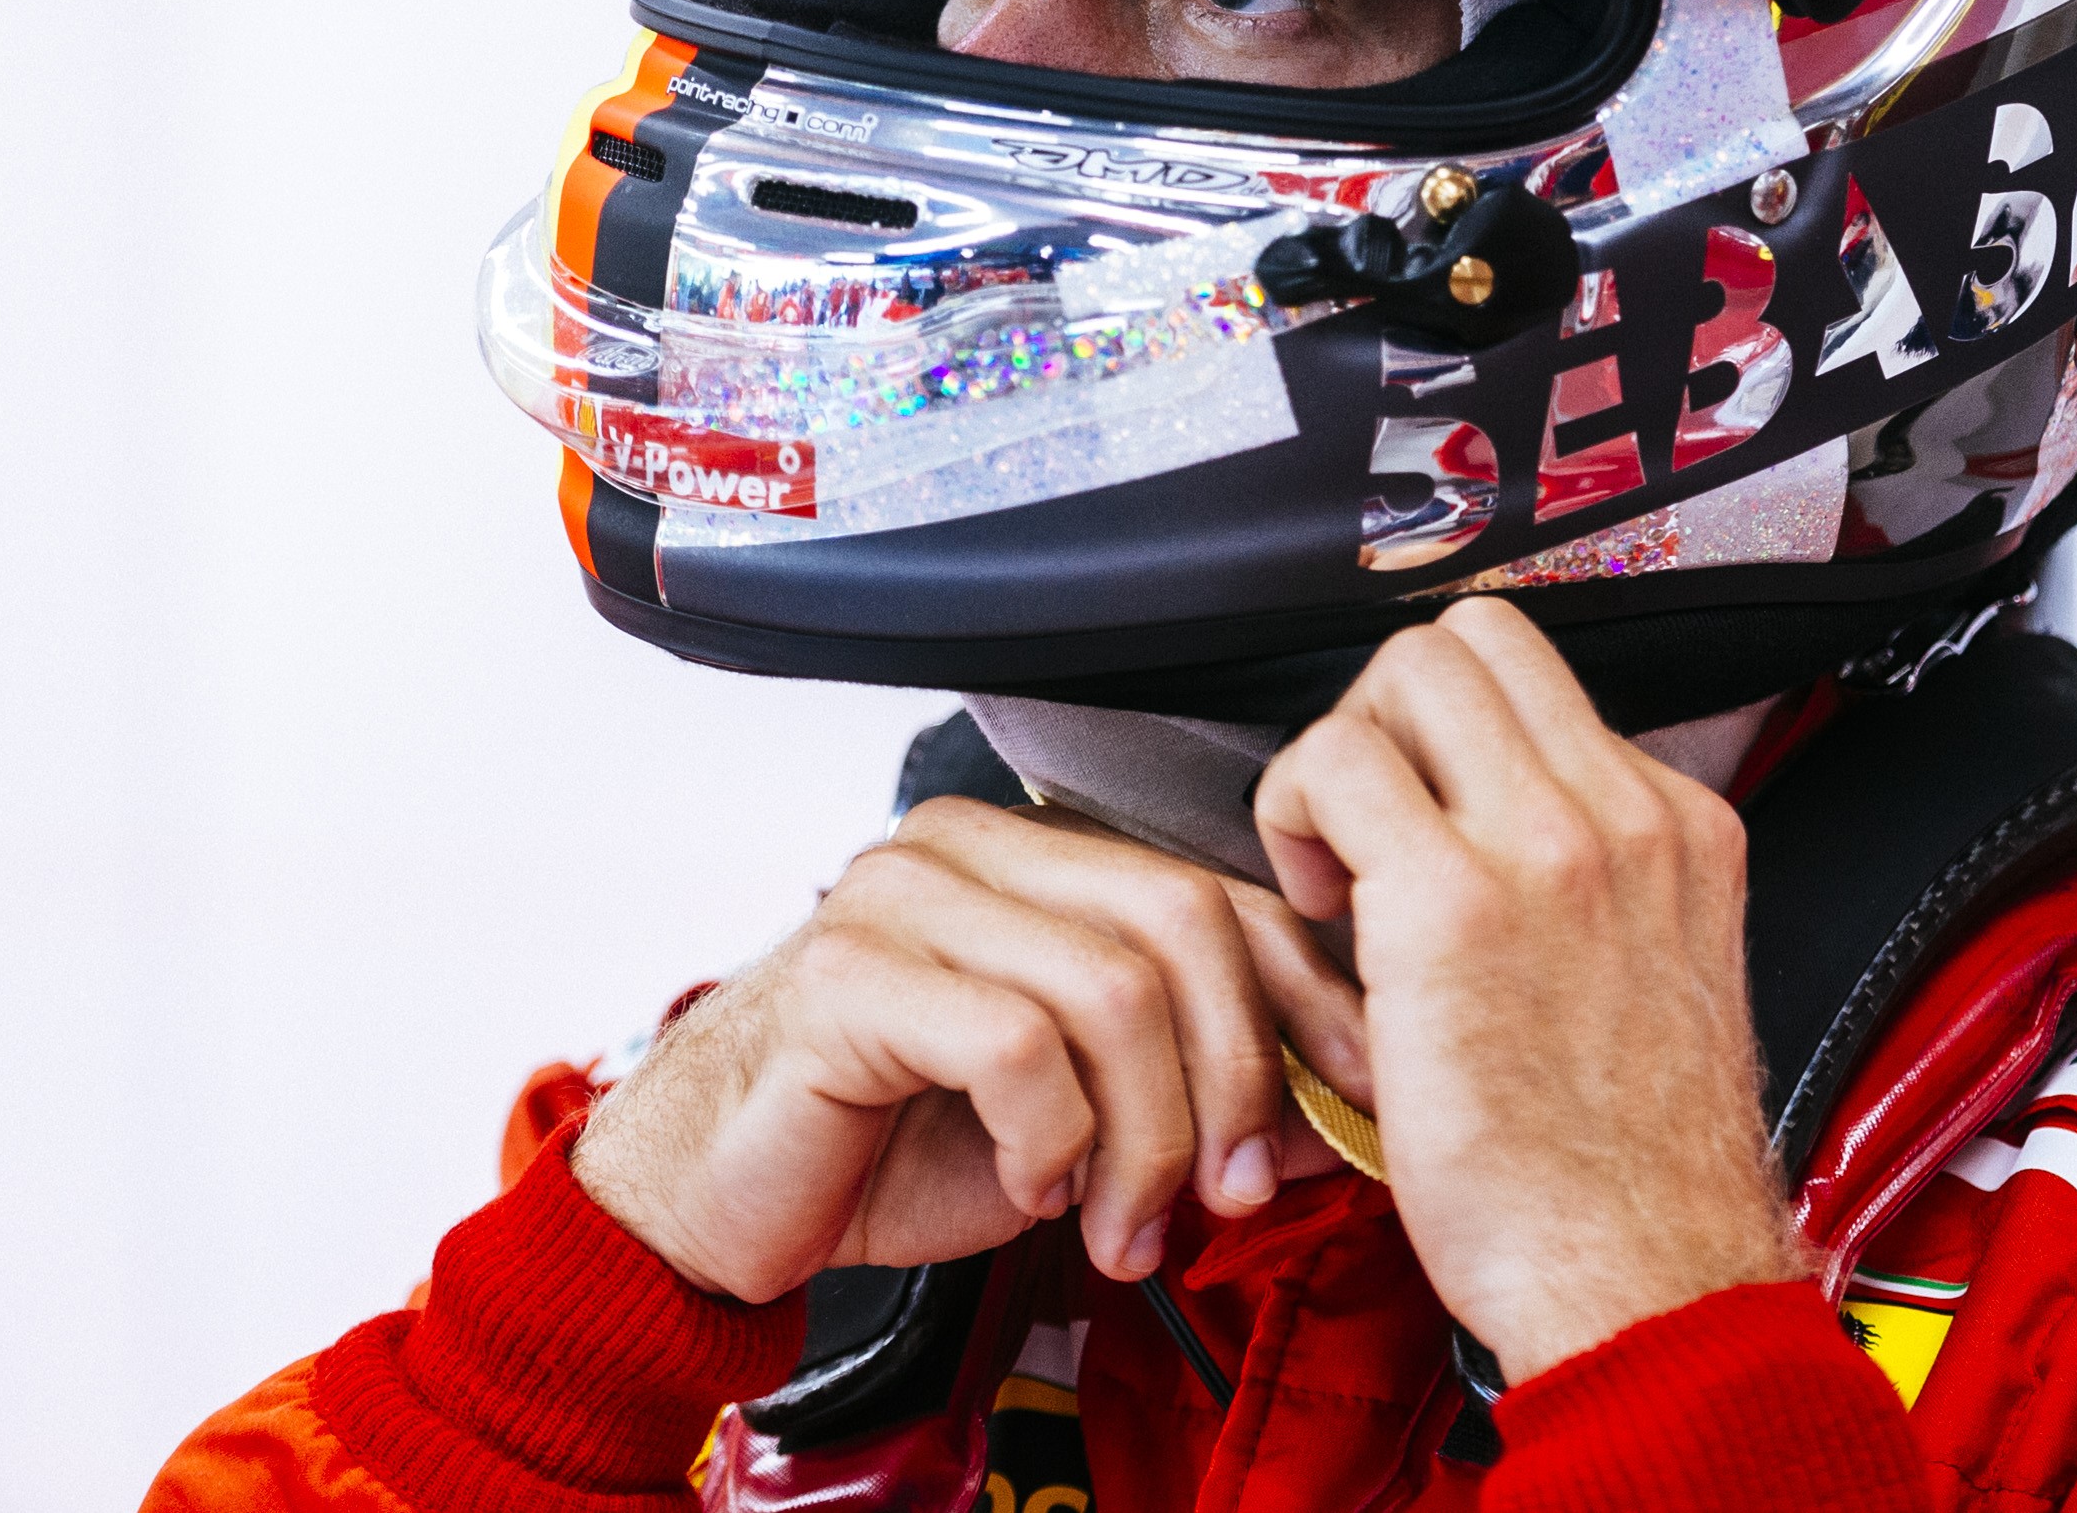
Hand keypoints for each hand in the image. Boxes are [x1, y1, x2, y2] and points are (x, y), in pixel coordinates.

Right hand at [571, 800, 1368, 1302]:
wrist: (717, 1203)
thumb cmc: (887, 1145)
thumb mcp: (1080, 1122)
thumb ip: (1194, 1093)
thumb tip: (1329, 1112)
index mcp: (1036, 858)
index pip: (1220, 894)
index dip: (1307, 997)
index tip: (1358, 1094)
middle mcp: (973, 852)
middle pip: (1181, 921)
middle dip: (1236, 1073)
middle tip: (1231, 1189)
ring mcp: (903, 900)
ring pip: (1111, 989)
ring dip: (1147, 1137)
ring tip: (1125, 1224)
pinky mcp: (848, 978)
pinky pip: (1014, 1045)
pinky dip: (1052, 1139)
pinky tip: (1032, 1187)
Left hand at [1253, 599, 1804, 1383]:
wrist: (1649, 1284)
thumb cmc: (1629, 1183)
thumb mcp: (1658, 988)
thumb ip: (1596, 895)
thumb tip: (1491, 846)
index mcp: (1679, 831)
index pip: (1543, 683)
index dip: (1456, 738)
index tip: (1425, 818)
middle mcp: (1623, 817)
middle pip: (1473, 639)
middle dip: (1392, 716)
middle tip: (1369, 829)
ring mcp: (1546, 847)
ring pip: (1405, 669)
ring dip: (1343, 756)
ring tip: (1340, 872)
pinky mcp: (1453, 903)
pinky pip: (1333, 764)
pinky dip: (1296, 819)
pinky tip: (1318, 914)